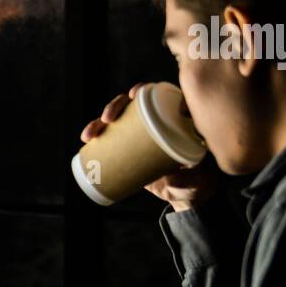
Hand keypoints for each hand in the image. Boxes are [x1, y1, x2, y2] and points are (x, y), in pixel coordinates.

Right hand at [79, 82, 218, 211]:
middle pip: (132, 107)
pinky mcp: (129, 149)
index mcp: (175, 118)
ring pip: (117, 122)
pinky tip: (86, 139)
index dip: (143, 91)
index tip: (132, 96)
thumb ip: (191, 180)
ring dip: (98, 122)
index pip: (158, 98)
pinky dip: (97, 136)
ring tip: (89, 134)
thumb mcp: (199, 181)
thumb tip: (172, 177)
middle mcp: (156, 122)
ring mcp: (140, 136)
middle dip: (114, 107)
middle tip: (106, 120)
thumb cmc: (199, 183)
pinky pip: (110, 138)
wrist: (187, 195)